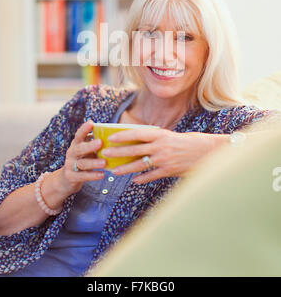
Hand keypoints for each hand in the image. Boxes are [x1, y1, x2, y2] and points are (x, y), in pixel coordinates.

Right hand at [56, 120, 105, 195]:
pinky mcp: (71, 177)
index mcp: (76, 144)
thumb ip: (96, 143)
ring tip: (104, 162)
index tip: (91, 122)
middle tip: (100, 142)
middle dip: (90, 145)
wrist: (67, 179)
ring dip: (93, 163)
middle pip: (79, 148)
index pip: (79, 135)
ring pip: (82, 163)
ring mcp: (70, 165)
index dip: (84, 129)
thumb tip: (114, 134)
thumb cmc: (83, 160)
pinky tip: (102, 175)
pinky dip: (92, 175)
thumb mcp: (87, 150)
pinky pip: (82, 176)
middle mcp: (72, 153)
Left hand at [102, 128, 228, 183]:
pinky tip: (134, 181)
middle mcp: (160, 147)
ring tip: (114, 171)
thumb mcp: (172, 136)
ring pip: (139, 165)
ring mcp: (164, 160)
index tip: (111, 137)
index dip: (123, 136)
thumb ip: (157, 139)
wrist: (209, 152)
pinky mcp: (169, 171)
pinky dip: (142, 179)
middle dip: (118, 152)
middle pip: (134, 150)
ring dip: (125, 168)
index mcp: (161, 135)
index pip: (137, 134)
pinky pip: (151, 176)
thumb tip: (141, 141)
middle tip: (105, 154)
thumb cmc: (191, 142)